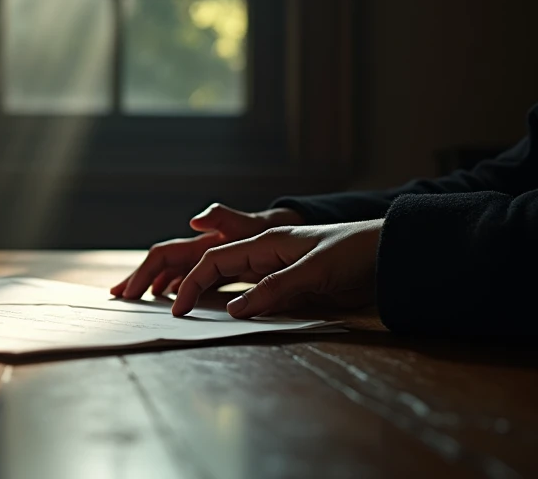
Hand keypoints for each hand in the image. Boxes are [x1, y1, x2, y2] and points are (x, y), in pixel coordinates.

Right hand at [111, 204, 304, 298]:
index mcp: (207, 240)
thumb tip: (195, 218)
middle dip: (138, 277)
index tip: (143, 301)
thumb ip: (228, 219)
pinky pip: (191, 276)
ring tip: (134, 298)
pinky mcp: (227, 267)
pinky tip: (169, 295)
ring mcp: (214, 257)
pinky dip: (174, 285)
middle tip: (117, 296)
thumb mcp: (257, 225)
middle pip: (162, 261)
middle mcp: (205, 247)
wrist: (307, 235)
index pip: (166, 257)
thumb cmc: (282, 231)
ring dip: (151, 282)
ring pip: (173, 270)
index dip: (151, 277)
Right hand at [171, 219, 382, 317]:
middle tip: (166, 307)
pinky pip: (252, 295)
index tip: (178, 308)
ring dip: (203, 292)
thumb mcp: (315, 271)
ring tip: (179, 307)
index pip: (214, 261)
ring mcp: (276, 270)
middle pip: (213, 267)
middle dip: (183, 282)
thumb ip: (274, 289)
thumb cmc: (355, 252)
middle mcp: (264, 254)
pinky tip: (224, 314)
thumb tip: (234, 310)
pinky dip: (233, 303)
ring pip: (229, 282)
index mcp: (264, 242)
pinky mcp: (290, 286)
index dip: (191, 283)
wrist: (390, 254)